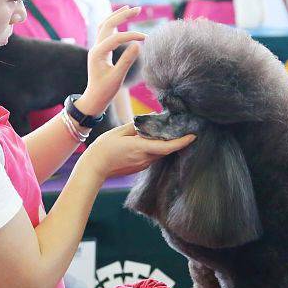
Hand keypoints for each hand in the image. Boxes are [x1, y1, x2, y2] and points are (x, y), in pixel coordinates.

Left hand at [76, 7, 143, 115]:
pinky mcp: (100, 51)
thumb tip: (138, 45)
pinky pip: (106, 32)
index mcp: (97, 53)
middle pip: (107, 24)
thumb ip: (127, 61)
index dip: (131, 36)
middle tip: (138, 9)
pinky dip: (114, 24)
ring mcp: (97, 48)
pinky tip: (122, 20)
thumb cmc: (105, 91)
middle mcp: (95, 47)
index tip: (145, 38)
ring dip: (116, 16)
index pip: (116, 38)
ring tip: (130, 8)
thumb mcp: (117, 78)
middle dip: (122, 15)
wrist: (94, 99)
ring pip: (105, 26)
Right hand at [81, 123, 195, 178]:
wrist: (94, 167)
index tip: (194, 136)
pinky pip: (153, 156)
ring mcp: (143, 164)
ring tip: (171, 130)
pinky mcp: (139, 167)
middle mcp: (145, 158)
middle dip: (176, 139)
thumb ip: (137, 125)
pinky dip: (157, 148)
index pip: (167, 146)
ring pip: (160, 152)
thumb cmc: (104, 147)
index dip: (182, 141)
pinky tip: (154, 139)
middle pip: (166, 149)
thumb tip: (150, 119)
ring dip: (166, 143)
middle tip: (185, 127)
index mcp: (141, 148)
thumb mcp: (120, 131)